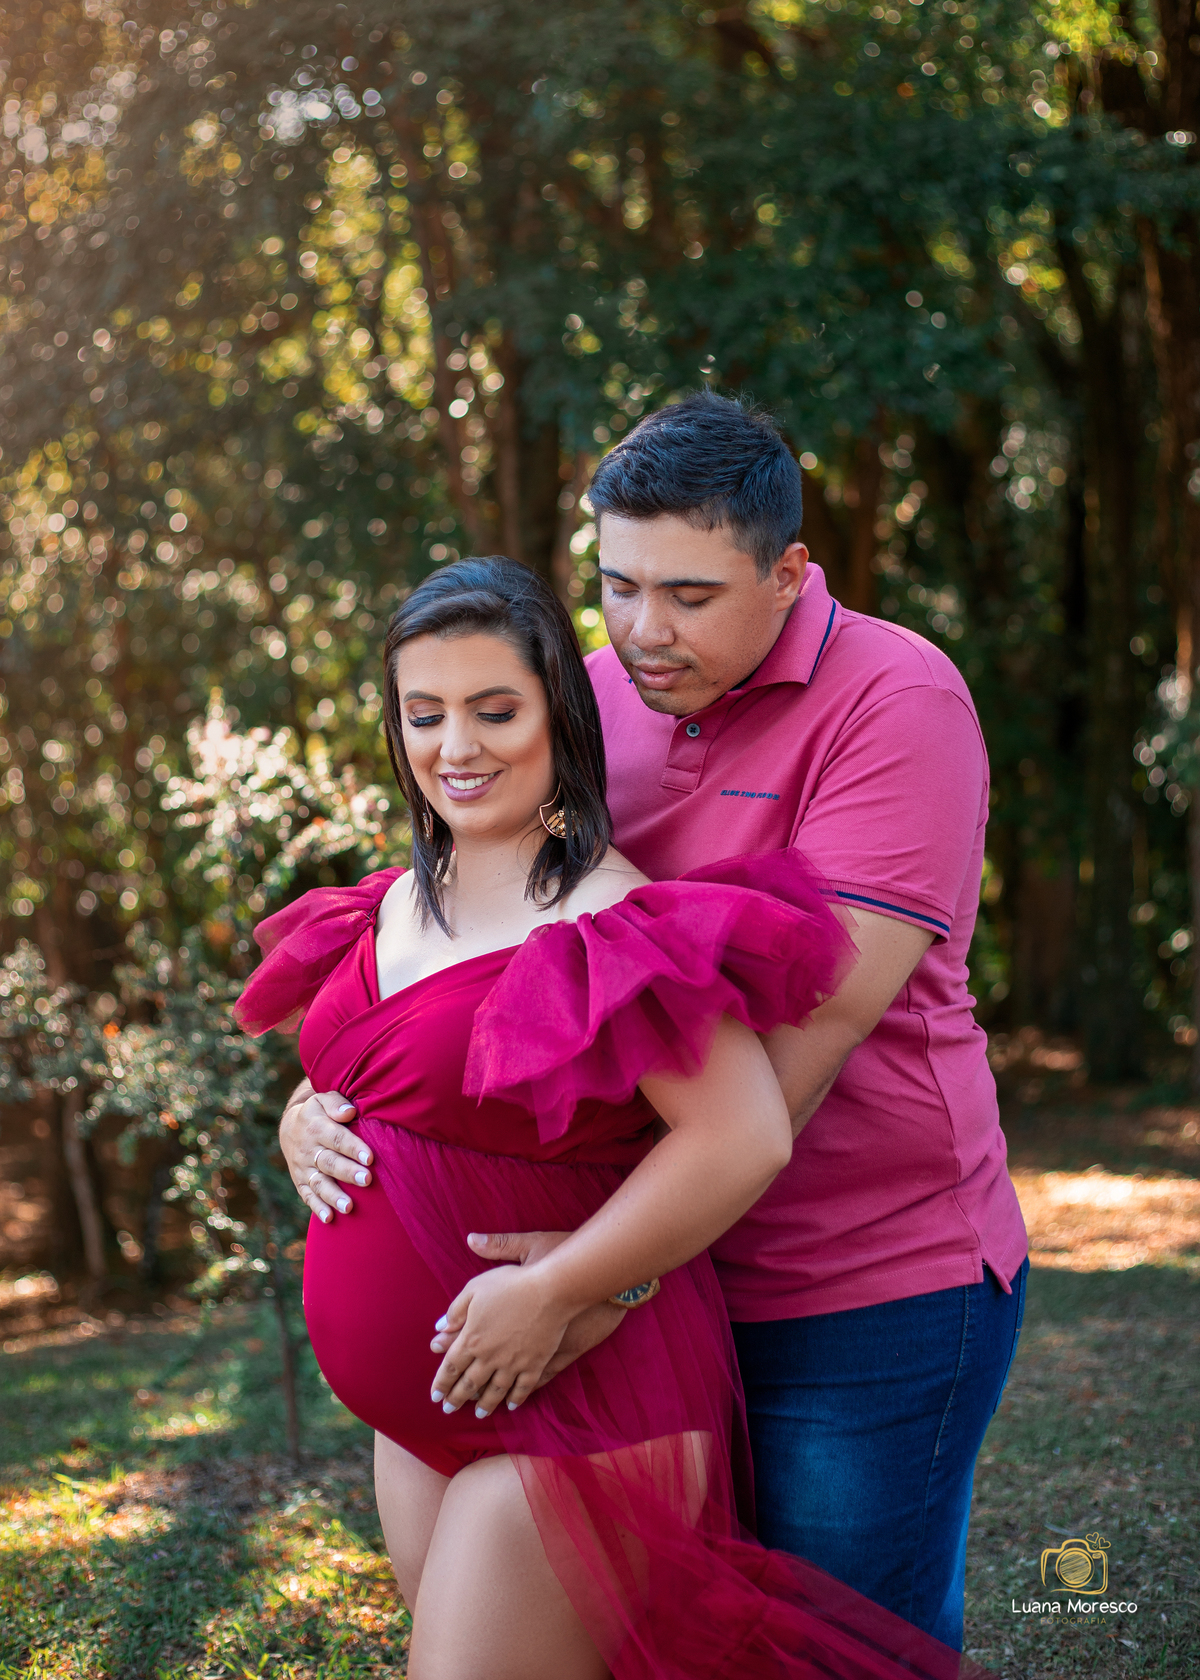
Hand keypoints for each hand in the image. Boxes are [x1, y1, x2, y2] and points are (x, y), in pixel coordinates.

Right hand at [279, 1081, 372, 1223]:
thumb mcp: (323, 1099)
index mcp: (316, 1127)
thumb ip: (336, 1103)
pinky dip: (317, 1208)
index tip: (370, 1157)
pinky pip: (307, 1196)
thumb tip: (349, 1112)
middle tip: (367, 1180)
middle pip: (329, 1162)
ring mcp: (303, 1168)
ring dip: (333, 1196)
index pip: (337, 1138)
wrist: (290, 1127)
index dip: (353, 1147)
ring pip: (319, 1183)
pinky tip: (329, 1218)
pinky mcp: (300, 1182)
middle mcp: (308, 1150)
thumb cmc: (318, 1113)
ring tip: (349, 1207)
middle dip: (348, 1172)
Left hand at [430, 1265, 574, 1417]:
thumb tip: (439, 1328)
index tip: (435, 1396)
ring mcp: (513, 1364)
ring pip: (495, 1391)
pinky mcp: (534, 1365)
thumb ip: (456, 1310)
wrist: (550, 1290)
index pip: (451, 1367)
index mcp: (472, 1339)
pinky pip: (522, 1389)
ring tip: (478, 1414)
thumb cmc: (510, 1284)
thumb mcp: (475, 1288)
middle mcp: (489, 1357)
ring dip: (484, 1405)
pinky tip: (510, 1406)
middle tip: (449, 1410)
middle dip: (457, 1398)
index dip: (442, 1383)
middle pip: (469, 1383)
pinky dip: (515, 1399)